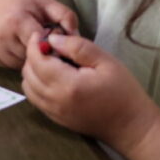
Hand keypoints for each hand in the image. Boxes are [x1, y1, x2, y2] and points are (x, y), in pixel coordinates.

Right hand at [0, 0, 77, 68]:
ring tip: (34, 43)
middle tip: (47, 42)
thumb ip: (65, 16)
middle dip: (44, 53)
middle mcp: (2, 37)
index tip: (57, 40)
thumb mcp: (45, 2)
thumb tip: (76, 37)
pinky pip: (13, 66)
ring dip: (32, 59)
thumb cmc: (22, 0)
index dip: (53, 45)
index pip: (41, 45)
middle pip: (33, 57)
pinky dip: (21, 60)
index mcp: (16, 21)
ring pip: (23, 65)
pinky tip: (22, 46)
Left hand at [21, 32, 159, 150]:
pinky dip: (35, 84)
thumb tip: (53, 39)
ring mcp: (53, 112)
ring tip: (50, 60)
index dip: (35, 43)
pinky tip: (52, 77)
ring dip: (32, 70)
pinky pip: (35, 99)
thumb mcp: (106, 62)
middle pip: (28, 73)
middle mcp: (55, 100)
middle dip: (33, 55)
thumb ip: (78, 47)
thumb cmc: (123, 91)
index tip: (43, 33)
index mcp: (68, 84)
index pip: (37, 60)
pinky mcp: (55, 119)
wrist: (131, 126)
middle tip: (49, 45)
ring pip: (27, 87)